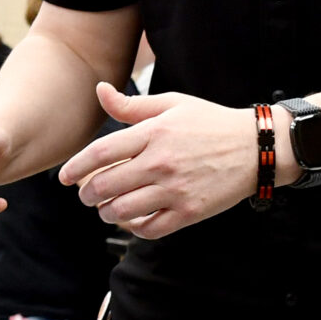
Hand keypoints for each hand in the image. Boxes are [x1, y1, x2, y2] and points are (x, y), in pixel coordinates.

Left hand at [59, 83, 263, 240]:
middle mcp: (161, 162)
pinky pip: (150, 228)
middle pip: (105, 185)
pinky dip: (135, 227)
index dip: (75, 168)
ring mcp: (175, 189)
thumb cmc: (210, 123)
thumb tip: (99, 91)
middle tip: (86, 196)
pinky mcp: (189, 212)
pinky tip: (133, 219)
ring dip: (107, 212)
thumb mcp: (172, 105)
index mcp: (154, 133)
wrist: (256, 147)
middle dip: (87, 194)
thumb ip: (133, 106)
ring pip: (123, 210)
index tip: (65, 178)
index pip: (100, 153)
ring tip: (107, 208)